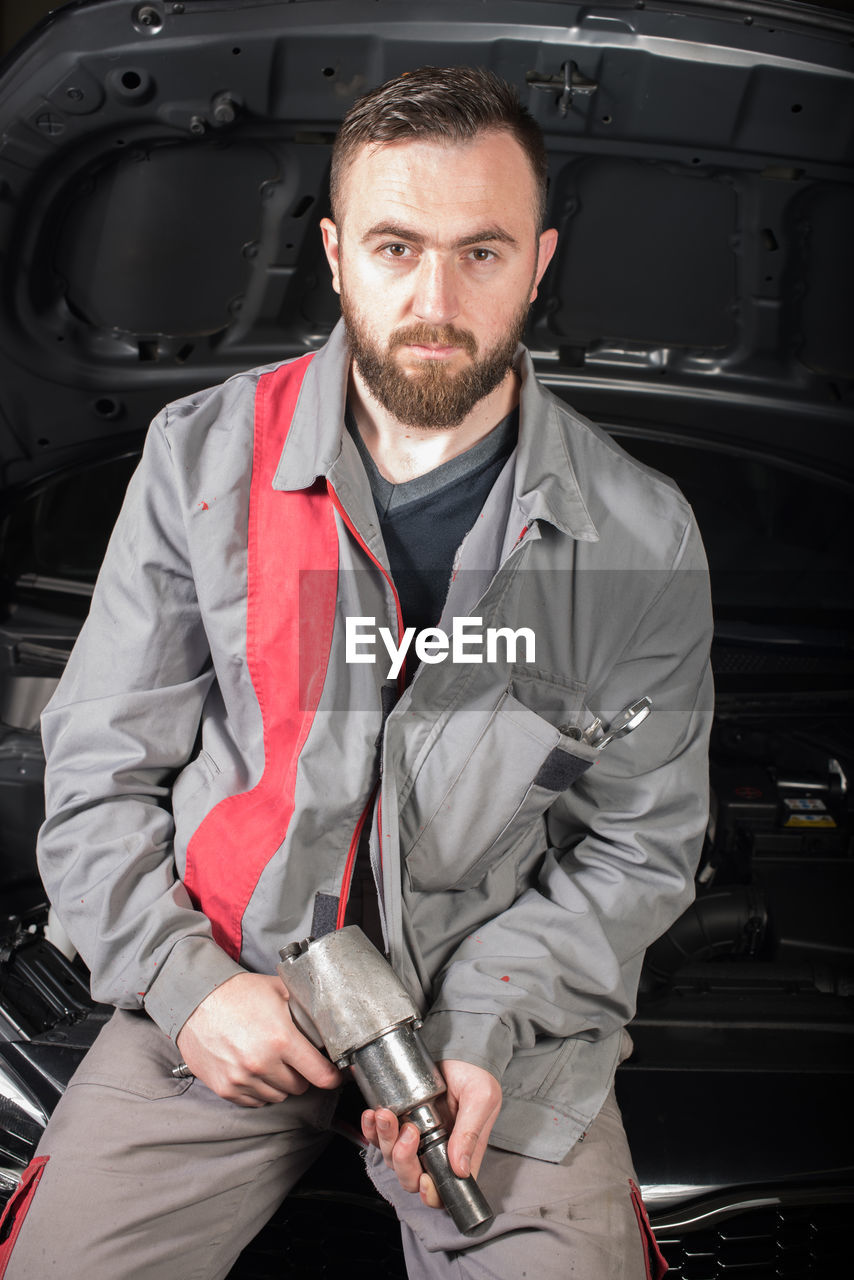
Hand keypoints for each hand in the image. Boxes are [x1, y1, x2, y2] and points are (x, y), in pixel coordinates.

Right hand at [176, 972, 342, 1105]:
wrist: (195, 1000)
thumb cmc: (237, 993)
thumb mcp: (278, 990)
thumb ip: (305, 1006)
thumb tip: (329, 1015)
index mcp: (281, 1039)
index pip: (320, 1074)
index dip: (332, 1076)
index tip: (335, 1075)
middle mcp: (263, 1063)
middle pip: (299, 1086)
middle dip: (301, 1073)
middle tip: (293, 1058)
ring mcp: (242, 1079)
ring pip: (277, 1096)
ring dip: (279, 1083)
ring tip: (271, 1061)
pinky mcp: (225, 1088)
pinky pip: (254, 1101)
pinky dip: (258, 1090)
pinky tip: (254, 1070)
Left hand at [362, 1059, 501, 1207]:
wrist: (458, 1047)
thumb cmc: (476, 1074)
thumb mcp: (481, 1099)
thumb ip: (470, 1133)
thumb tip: (460, 1169)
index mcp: (461, 1154)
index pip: (444, 1190)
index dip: (431, 1194)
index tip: (424, 1179)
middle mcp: (436, 1150)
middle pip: (412, 1178)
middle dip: (404, 1160)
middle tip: (409, 1131)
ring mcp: (417, 1137)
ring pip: (392, 1158)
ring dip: (385, 1140)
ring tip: (388, 1114)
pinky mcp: (401, 1119)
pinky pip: (379, 1136)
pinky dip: (372, 1130)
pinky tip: (374, 1115)